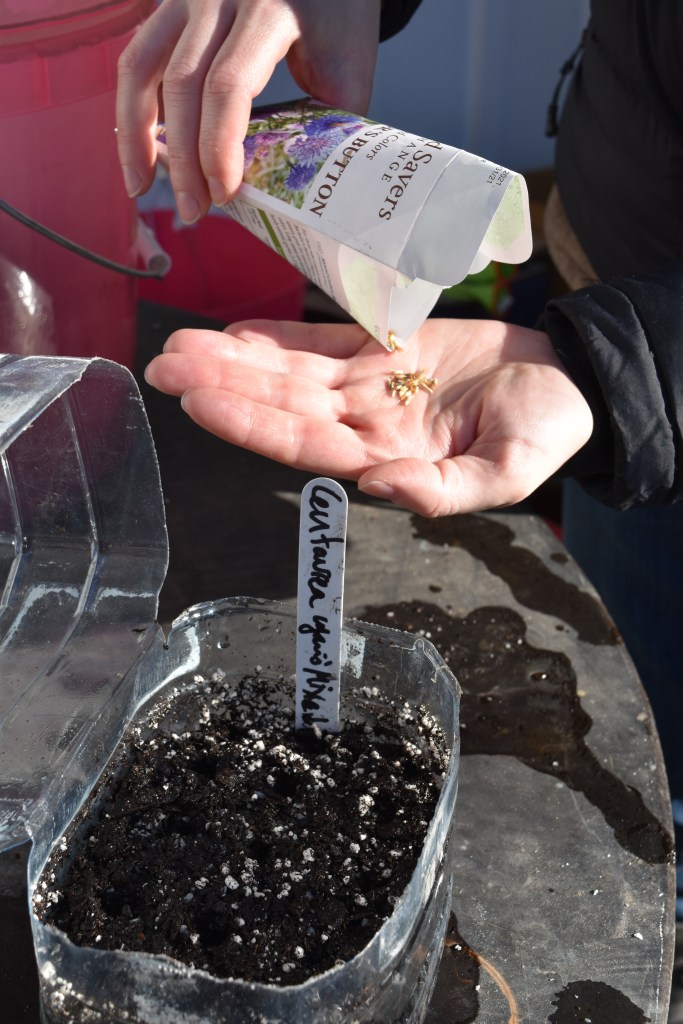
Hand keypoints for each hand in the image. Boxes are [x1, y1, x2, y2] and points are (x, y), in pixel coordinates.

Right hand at [116, 0, 380, 221]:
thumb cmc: (340, 16)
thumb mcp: (348, 67)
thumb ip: (326, 123)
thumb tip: (292, 191)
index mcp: (270, 8)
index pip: (228, 85)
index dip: (219, 148)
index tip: (225, 194)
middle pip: (182, 84)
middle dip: (182, 157)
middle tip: (193, 212)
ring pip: (141, 66)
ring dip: (135, 134)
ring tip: (139, 187)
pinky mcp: (172, 4)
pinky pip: (140, 56)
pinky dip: (135, 107)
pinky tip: (144, 150)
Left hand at [144, 317, 593, 516]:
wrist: (570, 378)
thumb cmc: (546, 430)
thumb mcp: (509, 472)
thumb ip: (446, 491)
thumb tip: (380, 487)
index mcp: (389, 458)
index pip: (305, 444)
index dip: (252, 423)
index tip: (200, 402)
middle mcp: (365, 424)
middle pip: (280, 406)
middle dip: (221, 387)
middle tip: (161, 367)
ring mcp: (369, 386)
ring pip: (289, 373)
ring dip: (233, 361)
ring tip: (178, 346)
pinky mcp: (382, 348)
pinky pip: (320, 341)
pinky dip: (277, 336)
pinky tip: (233, 331)